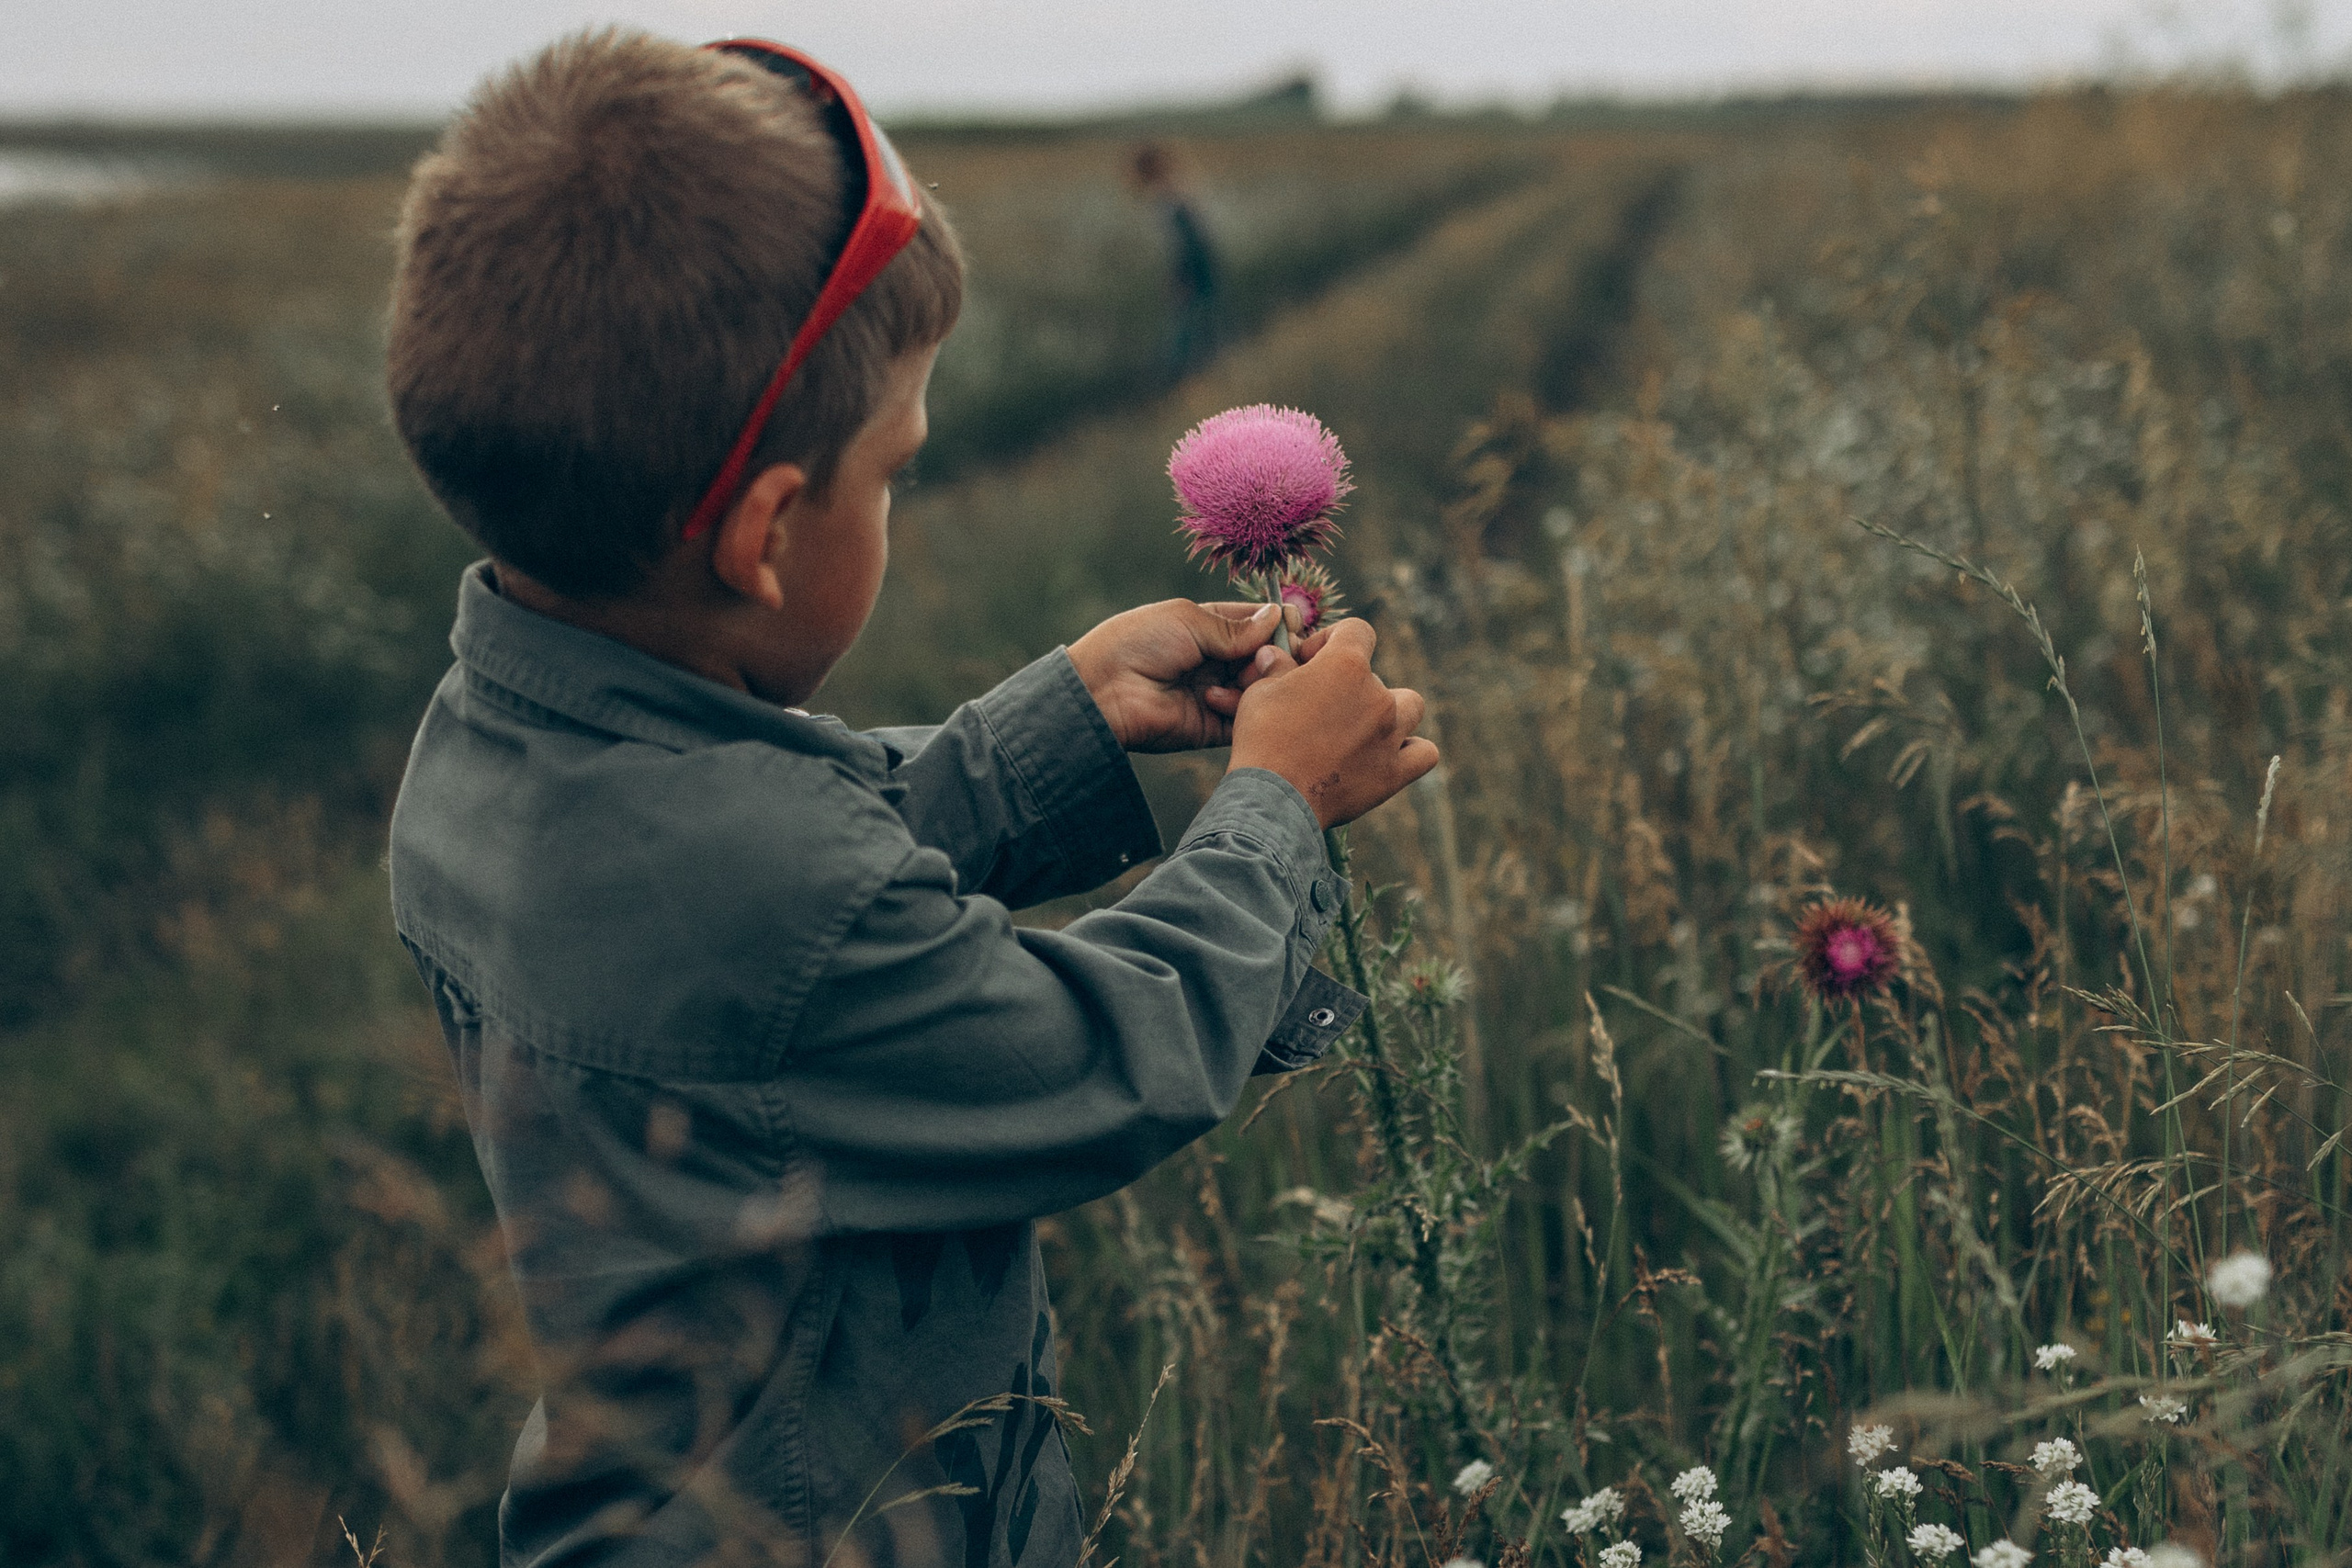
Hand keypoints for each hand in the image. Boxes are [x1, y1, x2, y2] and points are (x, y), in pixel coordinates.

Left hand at [1067, 599, 1293, 751]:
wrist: (1103, 691)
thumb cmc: (1137, 643)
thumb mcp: (1188, 621)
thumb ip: (1235, 626)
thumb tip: (1279, 616)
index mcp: (1209, 627)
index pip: (1258, 622)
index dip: (1279, 622)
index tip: (1293, 624)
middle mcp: (1217, 660)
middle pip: (1267, 656)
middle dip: (1275, 653)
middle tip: (1272, 654)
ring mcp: (1217, 693)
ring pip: (1262, 687)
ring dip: (1258, 679)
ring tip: (1244, 675)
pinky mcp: (1213, 727)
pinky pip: (1245, 719)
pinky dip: (1242, 708)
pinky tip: (1217, 696)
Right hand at [1227, 618, 1437, 828]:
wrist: (1272, 798)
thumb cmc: (1263, 738)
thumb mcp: (1260, 692)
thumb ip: (1276, 668)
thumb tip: (1275, 655)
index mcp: (1346, 665)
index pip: (1356, 631)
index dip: (1332, 640)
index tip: (1309, 661)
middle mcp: (1378, 696)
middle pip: (1375, 675)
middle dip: (1348, 685)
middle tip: (1319, 706)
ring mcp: (1391, 734)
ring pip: (1411, 706)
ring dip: (1390, 711)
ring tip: (1361, 725)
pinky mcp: (1394, 772)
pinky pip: (1424, 753)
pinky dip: (1411, 750)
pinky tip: (1389, 754)